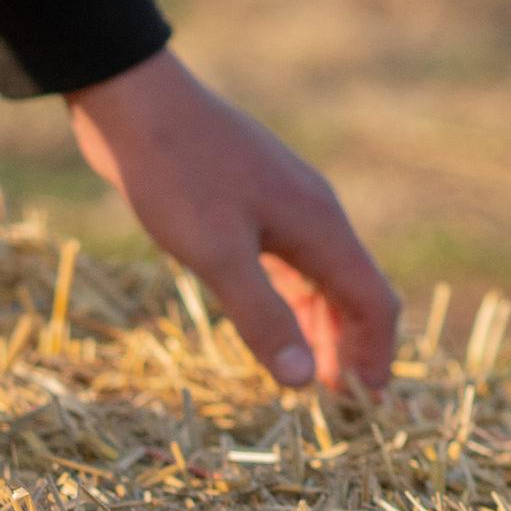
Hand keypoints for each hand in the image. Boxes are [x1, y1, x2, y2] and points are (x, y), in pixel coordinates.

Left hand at [66, 47, 398, 394]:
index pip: (371, 302)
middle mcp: (314, 215)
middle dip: (352, 349)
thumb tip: (303, 379)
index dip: (374, 356)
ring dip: (321, 329)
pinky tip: (273, 326)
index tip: (366, 407)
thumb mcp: (216, 254)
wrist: (135, 104)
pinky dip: (291, 303)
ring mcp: (283, 207)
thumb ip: (261, 316)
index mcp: (320, 226)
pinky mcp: (248, 204)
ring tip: (310, 377)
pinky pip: (287, 264)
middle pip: (352, 293)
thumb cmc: (176, 175)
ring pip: (319, 280)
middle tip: (341, 405)